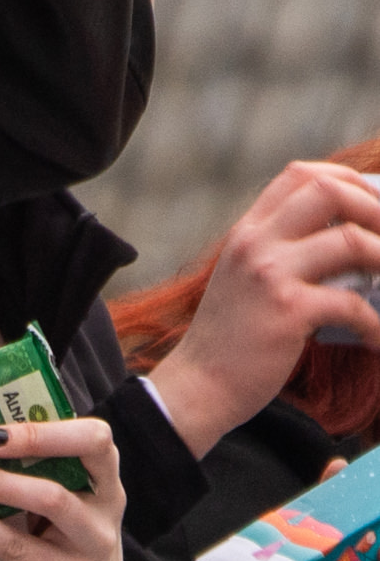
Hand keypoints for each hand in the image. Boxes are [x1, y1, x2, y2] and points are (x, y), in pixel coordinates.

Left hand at [0, 415, 123, 560]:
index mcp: (102, 475)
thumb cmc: (60, 531)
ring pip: (51, 500)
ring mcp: (94, 541)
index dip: (46, 430)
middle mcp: (106, 503)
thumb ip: (29, 467)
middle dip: (24, 446)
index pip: (93, 437)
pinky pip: (19, 546)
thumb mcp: (58, 495)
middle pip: (77, 462)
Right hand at [143, 155, 379, 450]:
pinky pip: (353, 302)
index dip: (349, 181)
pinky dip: (375, 323)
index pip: (302, 174)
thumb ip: (282, 252)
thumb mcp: (247, 279)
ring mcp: (269, 275)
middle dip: (376, 207)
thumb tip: (351, 242)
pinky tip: (376, 340)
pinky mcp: (287, 311)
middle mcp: (255, 244)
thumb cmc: (232, 338)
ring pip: (351, 240)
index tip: (375, 205)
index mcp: (247, 232)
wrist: (198, 386)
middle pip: (328, 191)